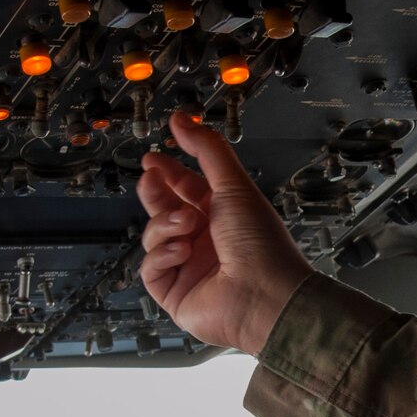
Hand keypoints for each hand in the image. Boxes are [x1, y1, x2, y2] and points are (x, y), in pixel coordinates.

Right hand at [137, 111, 311, 354]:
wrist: (266, 296)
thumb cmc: (261, 244)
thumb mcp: (234, 186)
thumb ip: (207, 150)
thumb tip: (183, 120)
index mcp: (224, 216)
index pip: (187, 188)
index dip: (168, 172)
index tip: (153, 157)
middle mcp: (206, 241)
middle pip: (165, 210)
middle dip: (156, 193)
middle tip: (150, 177)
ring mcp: (189, 268)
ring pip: (154, 236)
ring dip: (165, 225)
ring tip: (186, 224)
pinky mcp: (175, 293)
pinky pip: (151, 268)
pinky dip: (163, 255)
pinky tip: (182, 252)